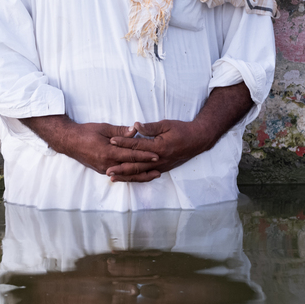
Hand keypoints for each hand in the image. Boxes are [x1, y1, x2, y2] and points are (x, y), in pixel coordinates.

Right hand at [21, 116, 162, 179]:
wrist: (69, 142)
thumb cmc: (86, 132)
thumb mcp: (103, 128)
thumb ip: (120, 131)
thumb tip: (135, 131)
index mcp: (107, 152)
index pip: (131, 155)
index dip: (145, 156)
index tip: (157, 155)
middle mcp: (107, 163)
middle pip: (131, 168)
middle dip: (146, 168)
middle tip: (161, 167)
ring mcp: (105, 169)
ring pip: (126, 174)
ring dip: (141, 175)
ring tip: (154, 175)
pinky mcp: (103, 171)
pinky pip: (120, 175)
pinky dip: (131, 175)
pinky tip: (139, 175)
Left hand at [106, 84, 253, 179]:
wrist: (198, 140)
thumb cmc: (182, 130)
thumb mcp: (167, 124)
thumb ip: (150, 127)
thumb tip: (135, 126)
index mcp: (159, 147)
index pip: (137, 146)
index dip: (123, 143)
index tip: (111, 141)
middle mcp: (159, 159)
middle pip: (136, 164)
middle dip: (121, 167)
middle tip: (107, 169)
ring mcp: (161, 166)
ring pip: (141, 173)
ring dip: (126, 175)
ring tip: (113, 177)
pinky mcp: (163, 169)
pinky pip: (147, 175)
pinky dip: (136, 178)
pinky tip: (127, 179)